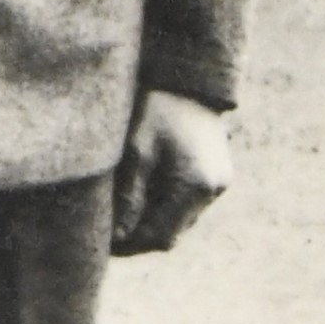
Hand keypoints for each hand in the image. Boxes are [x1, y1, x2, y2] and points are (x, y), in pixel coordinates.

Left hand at [111, 90, 232, 256]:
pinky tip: (143, 192)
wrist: (190, 78)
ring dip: (153, 221)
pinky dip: (166, 205)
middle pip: (173, 233)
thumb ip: (130, 197)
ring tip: (123, 209)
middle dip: (140, 235)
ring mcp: (219, 183)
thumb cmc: (158, 109)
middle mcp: (213, 190)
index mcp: (195, 186)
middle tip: (109, 229)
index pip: (162, 237)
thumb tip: (121, 236)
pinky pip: (189, 204)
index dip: (132, 245)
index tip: (105, 242)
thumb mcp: (136, 151)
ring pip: (181, 220)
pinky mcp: (218, 174)